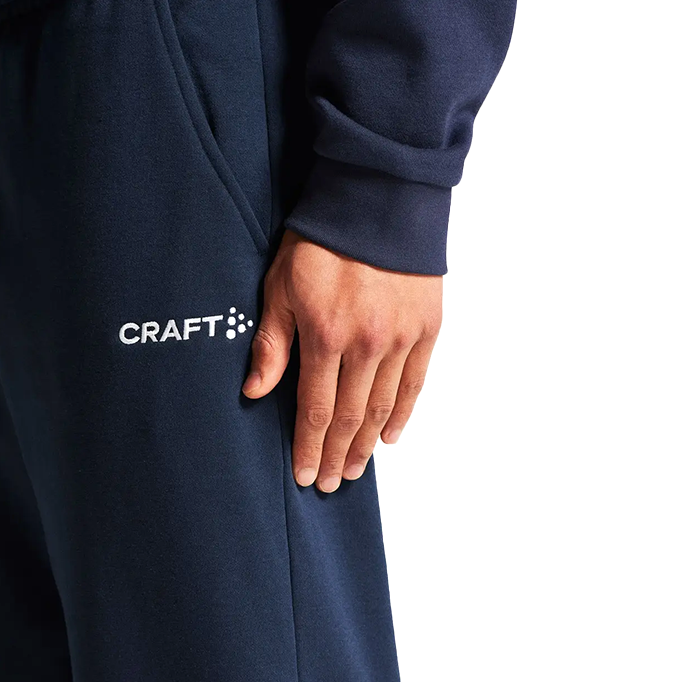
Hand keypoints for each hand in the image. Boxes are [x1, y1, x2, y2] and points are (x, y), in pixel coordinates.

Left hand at [243, 230, 441, 490]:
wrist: (380, 198)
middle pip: (350, 417)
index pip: (315, 410)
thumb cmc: (322, 240)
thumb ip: (271, 343)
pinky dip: (402, 414)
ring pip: (383, 407)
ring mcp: (401, 338)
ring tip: (353, 470)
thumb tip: (253, 392)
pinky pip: (416, 383)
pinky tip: (389, 438)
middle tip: (329, 484)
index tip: (304, 475)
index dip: (308, 447)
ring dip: (366, 444)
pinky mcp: (428, 327)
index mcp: (326, 337)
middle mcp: (367, 345)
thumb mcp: (280, 287)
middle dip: (336, 455)